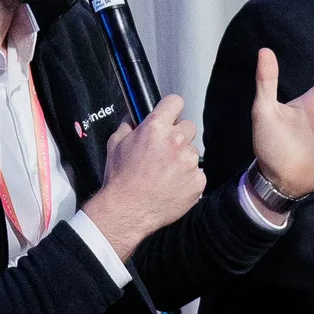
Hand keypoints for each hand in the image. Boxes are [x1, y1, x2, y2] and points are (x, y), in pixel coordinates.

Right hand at [83, 94, 202, 258]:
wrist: (127, 211)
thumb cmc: (120, 180)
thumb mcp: (116, 143)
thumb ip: (129, 124)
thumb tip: (135, 117)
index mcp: (156, 128)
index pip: (175, 102)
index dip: (171, 108)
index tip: (170, 114)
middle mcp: (176, 141)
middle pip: (188, 126)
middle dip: (178, 135)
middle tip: (164, 150)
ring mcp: (189, 162)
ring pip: (193, 152)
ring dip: (183, 158)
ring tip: (165, 173)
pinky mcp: (198, 181)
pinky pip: (197, 173)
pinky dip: (188, 178)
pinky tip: (172, 185)